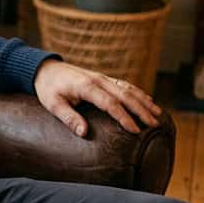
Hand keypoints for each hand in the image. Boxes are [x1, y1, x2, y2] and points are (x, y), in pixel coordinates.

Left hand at [33, 59, 161, 136]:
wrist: (46, 69)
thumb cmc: (48, 88)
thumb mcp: (53, 104)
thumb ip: (68, 118)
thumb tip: (84, 133)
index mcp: (87, 87)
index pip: (110, 104)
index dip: (124, 117)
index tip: (136, 130)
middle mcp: (98, 80)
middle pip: (125, 95)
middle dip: (141, 110)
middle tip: (154, 124)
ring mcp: (102, 78)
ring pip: (128, 88)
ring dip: (144, 101)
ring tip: (158, 114)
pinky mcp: (103, 78)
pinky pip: (124, 85)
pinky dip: (138, 93)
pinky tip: (148, 101)